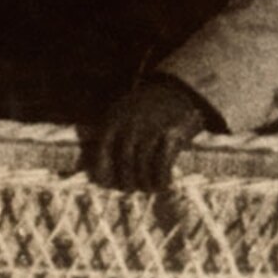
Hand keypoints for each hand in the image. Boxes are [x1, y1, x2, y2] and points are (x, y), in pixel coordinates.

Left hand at [91, 75, 211, 194]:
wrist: (179, 89)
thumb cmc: (146, 108)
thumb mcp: (122, 112)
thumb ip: (111, 136)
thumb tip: (97, 171)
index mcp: (114, 118)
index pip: (103, 151)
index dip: (104, 170)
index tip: (108, 184)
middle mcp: (131, 124)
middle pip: (124, 162)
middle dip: (127, 181)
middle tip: (131, 188)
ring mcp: (151, 128)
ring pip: (143, 166)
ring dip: (145, 183)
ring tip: (148, 188)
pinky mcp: (171, 134)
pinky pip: (162, 165)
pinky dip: (161, 179)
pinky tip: (163, 183)